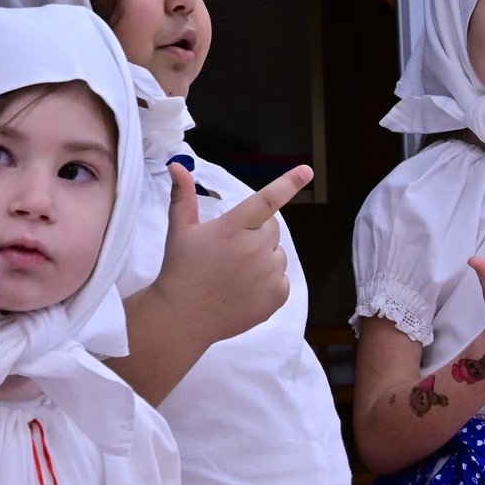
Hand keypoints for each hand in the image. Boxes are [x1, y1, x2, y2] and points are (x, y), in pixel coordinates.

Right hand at [150, 162, 311, 343]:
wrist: (182, 318)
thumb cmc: (181, 270)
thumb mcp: (180, 230)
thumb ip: (183, 196)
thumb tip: (178, 165)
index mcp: (233, 228)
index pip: (266, 200)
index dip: (288, 183)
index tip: (307, 170)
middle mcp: (255, 249)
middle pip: (272, 229)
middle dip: (257, 234)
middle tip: (232, 250)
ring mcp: (268, 274)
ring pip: (278, 255)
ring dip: (264, 258)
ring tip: (236, 273)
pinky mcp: (276, 297)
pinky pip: (283, 280)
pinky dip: (270, 282)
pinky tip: (246, 289)